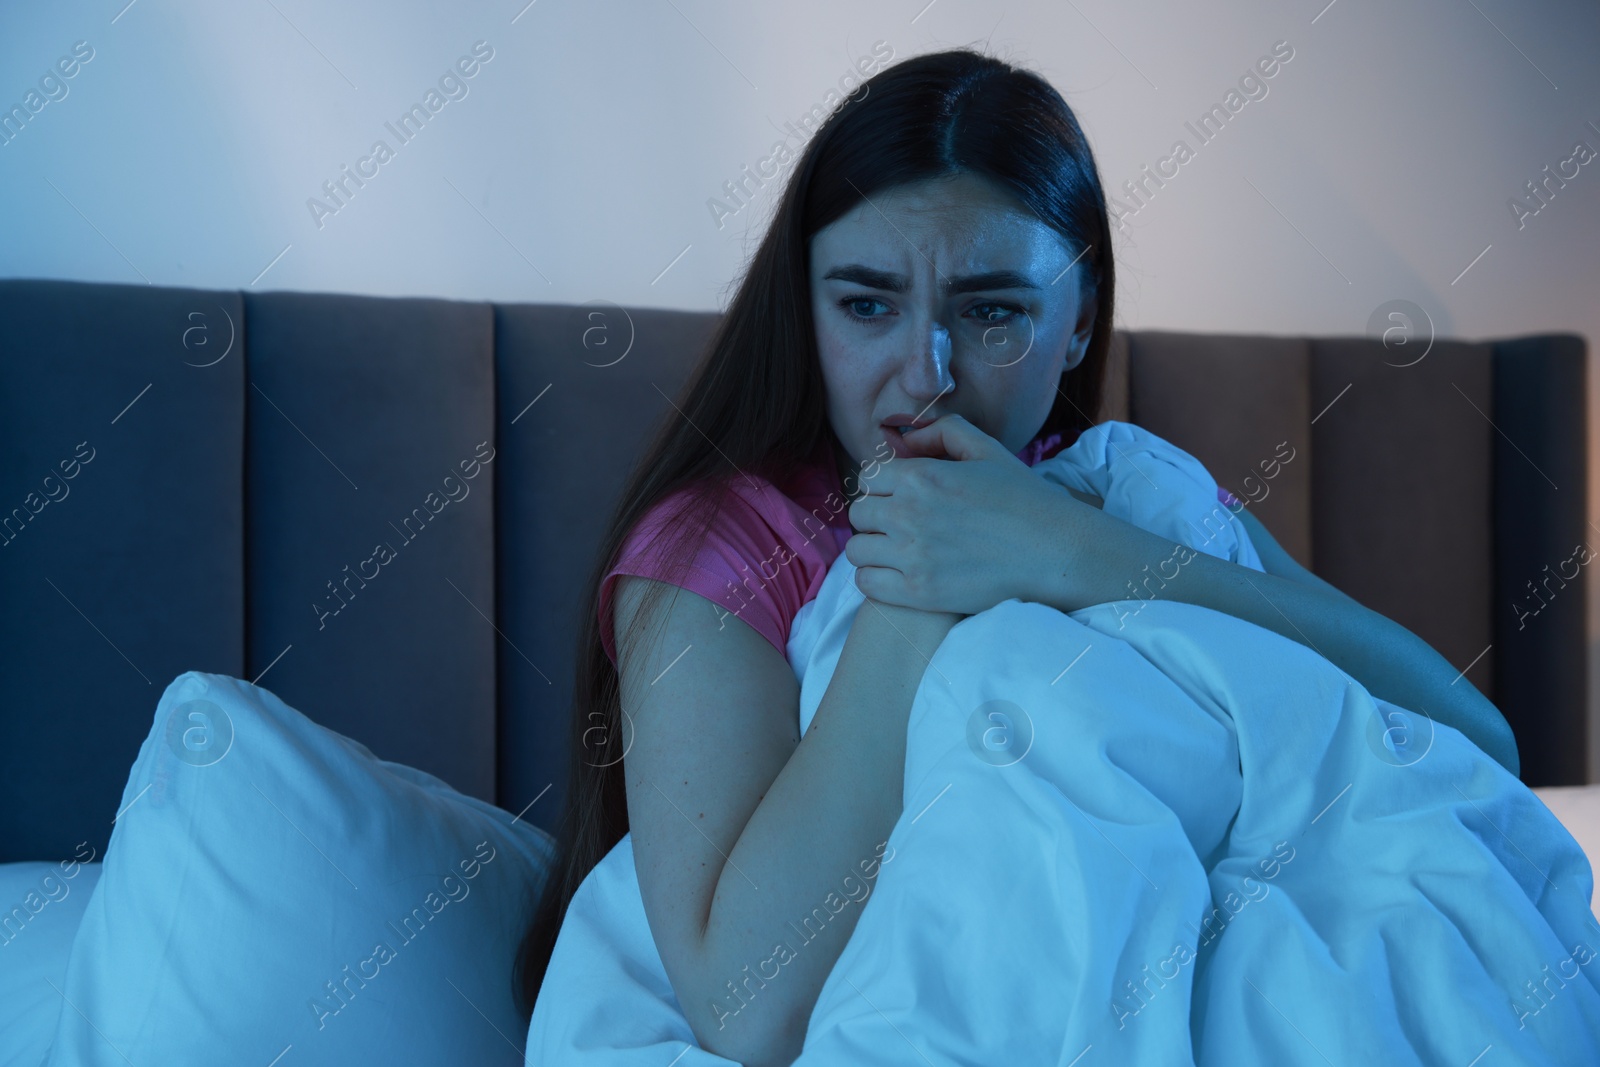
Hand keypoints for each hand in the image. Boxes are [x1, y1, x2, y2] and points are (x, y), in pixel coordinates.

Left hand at [843, 414, 1130, 614]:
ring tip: (900, 550)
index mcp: (921, 477)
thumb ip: (941, 432)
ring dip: (874, 548)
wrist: (1055, 552)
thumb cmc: (1024, 499)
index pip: (868, 477)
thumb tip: (903, 440)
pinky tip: (900, 573)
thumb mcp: (987, 449)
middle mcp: (908, 514)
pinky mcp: (918, 592)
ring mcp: (911, 556)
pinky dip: (876, 579)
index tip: (902, 497)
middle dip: (878, 516)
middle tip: (904, 525)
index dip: (884, 486)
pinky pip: (867, 583)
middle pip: (859, 513)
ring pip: (857, 549)